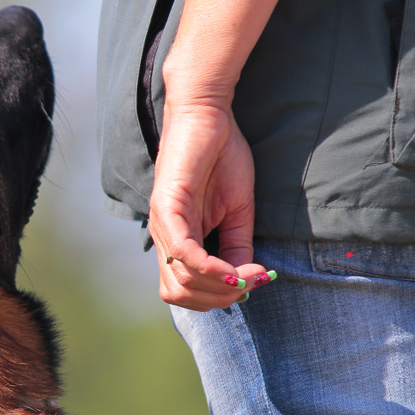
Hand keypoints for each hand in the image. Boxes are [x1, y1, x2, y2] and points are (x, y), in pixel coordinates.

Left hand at [148, 102, 267, 310]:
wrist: (209, 116)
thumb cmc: (222, 158)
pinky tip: (233, 268)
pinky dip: (210, 268)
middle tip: (249, 284)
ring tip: (246, 275)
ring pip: (179, 281)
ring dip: (217, 288)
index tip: (251, 284)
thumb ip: (237, 246)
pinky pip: (183, 252)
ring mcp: (162, 223)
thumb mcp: (237, 212)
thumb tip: (246, 280)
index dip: (217, 298)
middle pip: (179, 294)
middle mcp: (164, 237)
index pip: (184, 290)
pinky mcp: (167, 206)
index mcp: (178, 240)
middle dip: (218, 299)